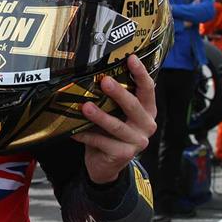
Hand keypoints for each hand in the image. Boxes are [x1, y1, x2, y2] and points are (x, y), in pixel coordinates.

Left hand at [71, 54, 156, 184]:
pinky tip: (73, 132)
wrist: (105, 163)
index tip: (131, 58)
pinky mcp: (124, 154)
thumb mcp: (115, 113)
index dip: (141, 74)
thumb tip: (95, 74)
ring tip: (85, 106)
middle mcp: (147, 125)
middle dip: (119, 93)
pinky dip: (86, 135)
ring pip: (117, 126)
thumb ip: (112, 99)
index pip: (148, 90)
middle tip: (104, 81)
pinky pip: (102, 141)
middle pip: (134, 106)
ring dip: (100, 116)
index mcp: (147, 111)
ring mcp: (137, 141)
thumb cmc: (109, 132)